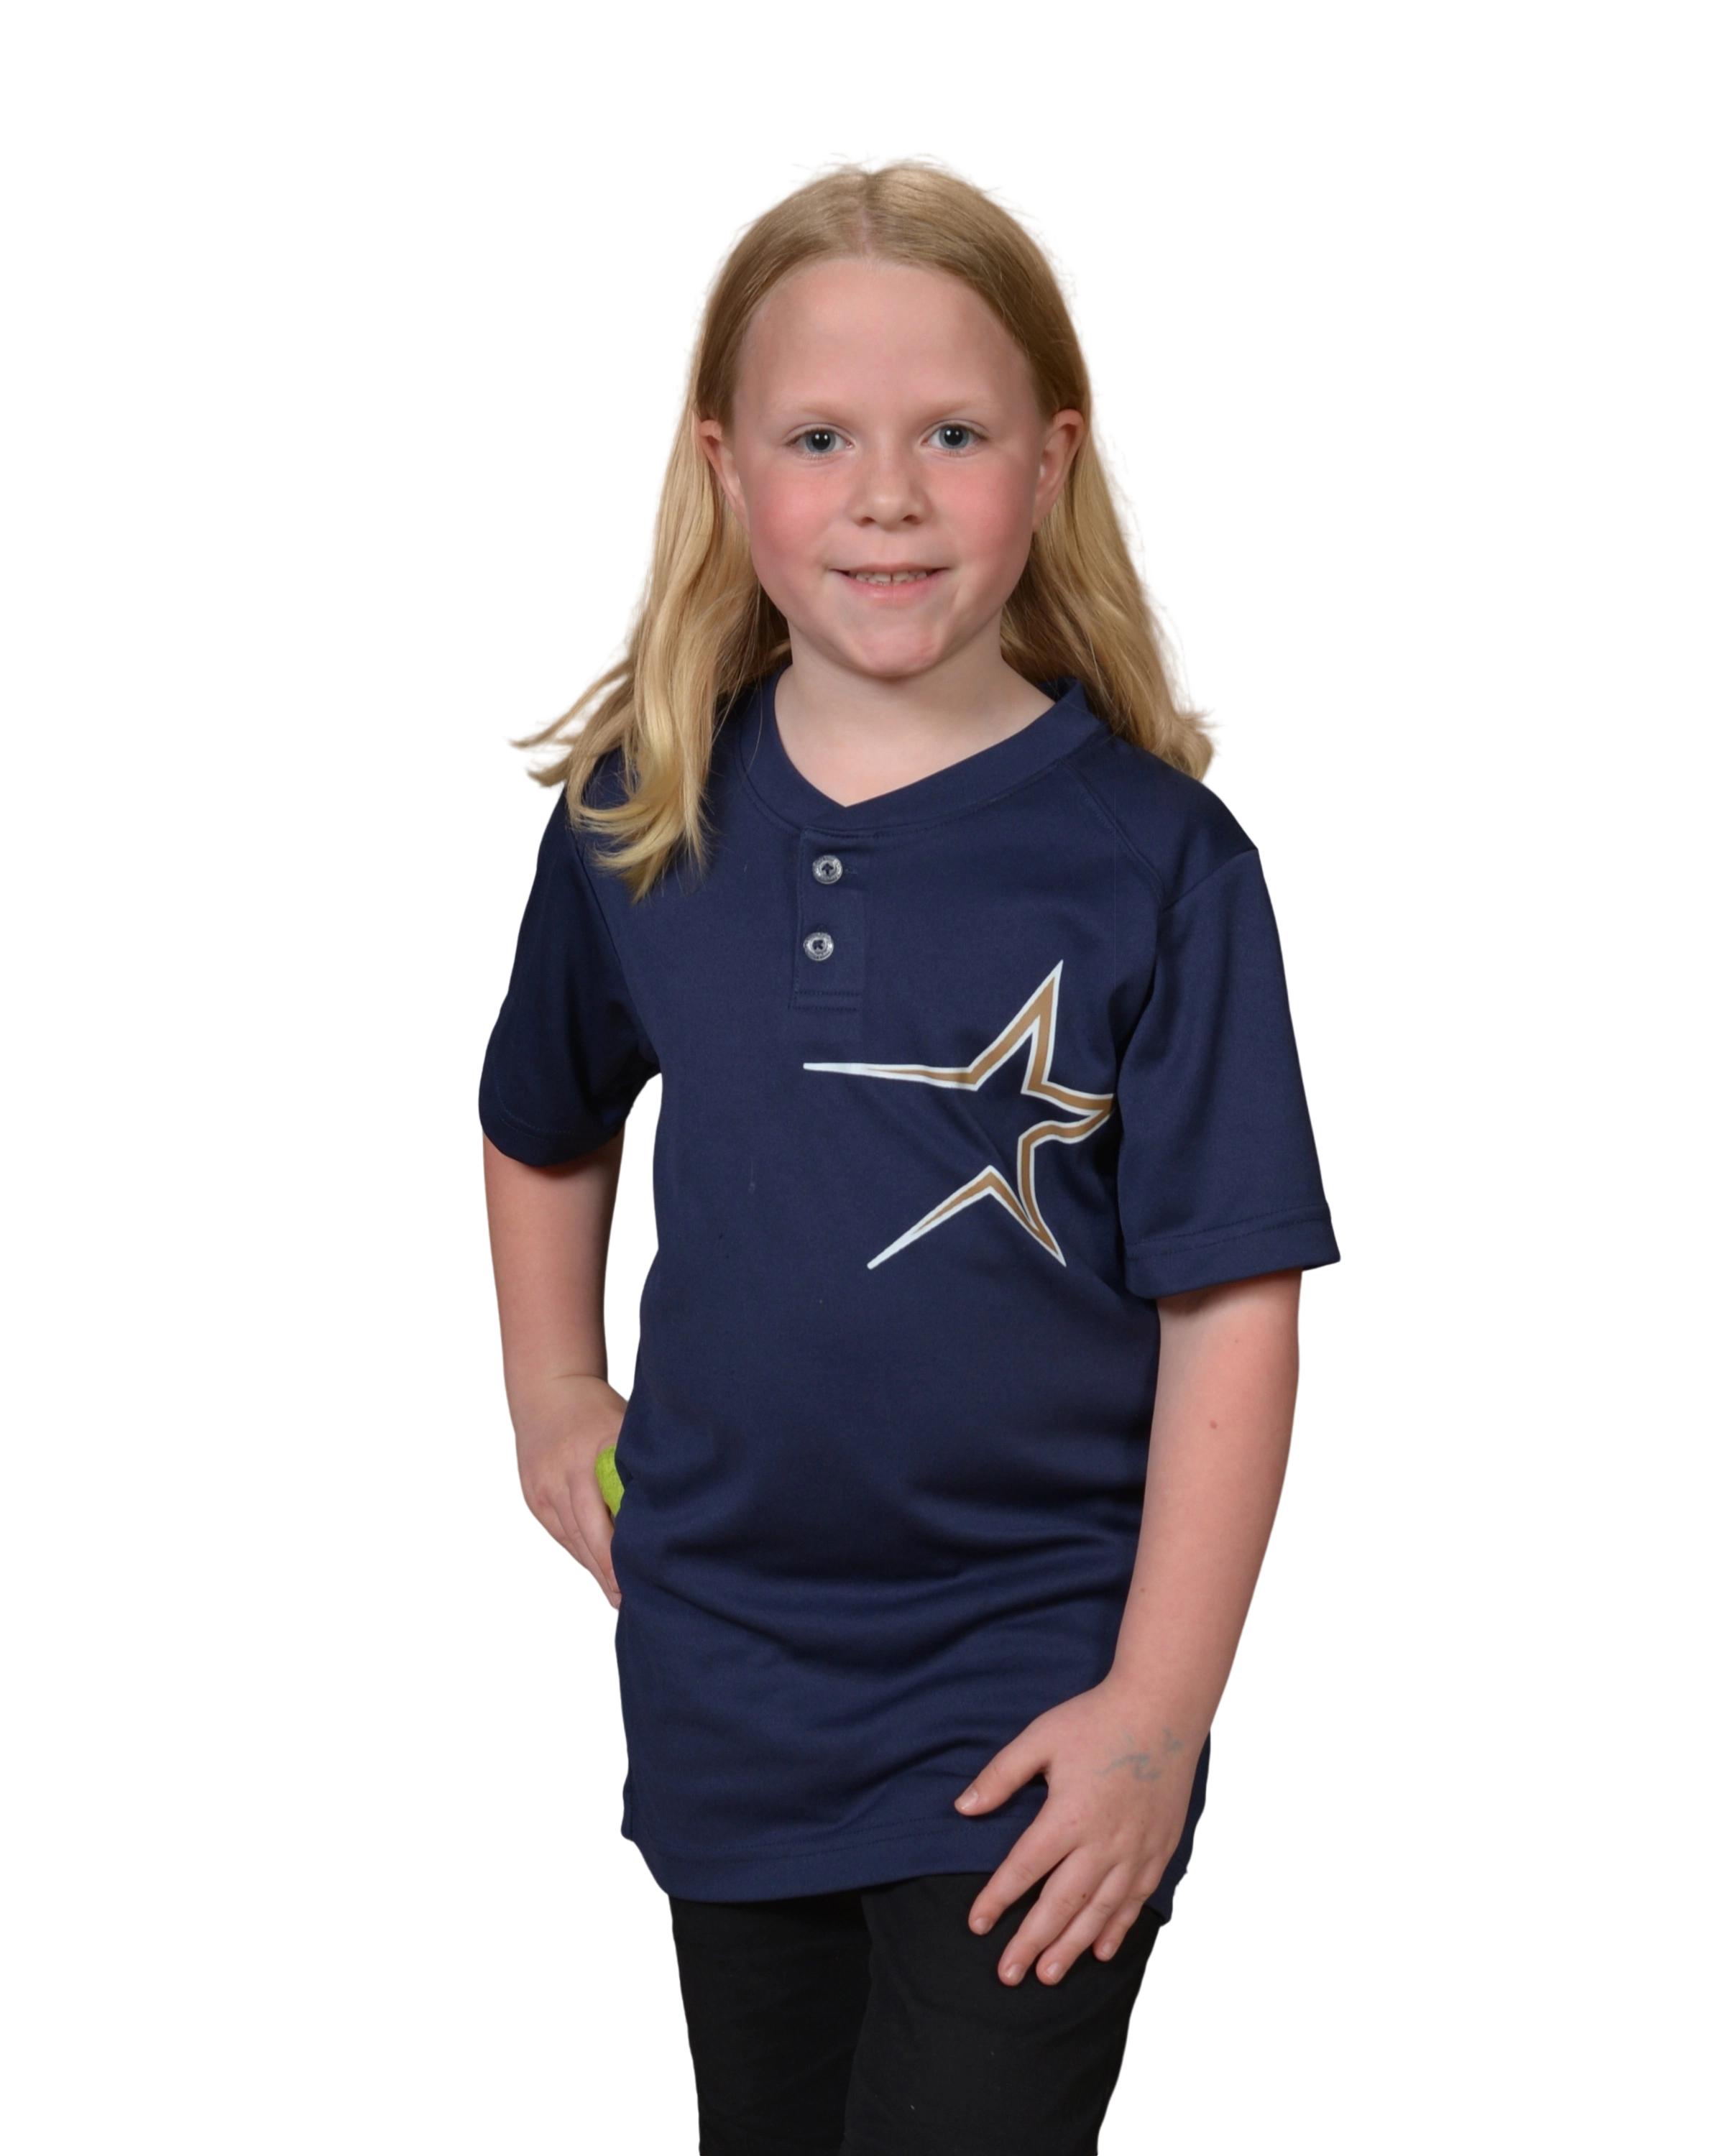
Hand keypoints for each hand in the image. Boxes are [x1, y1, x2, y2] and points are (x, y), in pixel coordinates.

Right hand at [512, 1374, 625, 1611]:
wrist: (545, 1387)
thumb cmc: (600, 1407)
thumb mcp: (625, 1427)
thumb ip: (643, 1464)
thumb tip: (680, 1504)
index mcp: (590, 1455)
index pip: (606, 1517)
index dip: (623, 1552)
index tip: (646, 1578)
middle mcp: (562, 1475)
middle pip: (587, 1535)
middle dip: (609, 1573)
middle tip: (632, 1605)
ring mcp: (542, 1488)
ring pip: (571, 1540)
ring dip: (594, 1571)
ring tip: (619, 1601)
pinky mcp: (532, 1496)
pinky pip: (558, 1533)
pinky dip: (579, 1553)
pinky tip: (598, 1574)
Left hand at [953, 1678, 1200, 1985]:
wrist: (1163, 1710)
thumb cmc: (1096, 1720)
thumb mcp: (1040, 1738)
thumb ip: (1001, 1775)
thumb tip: (962, 1808)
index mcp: (1068, 1816)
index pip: (1024, 1869)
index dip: (998, 1899)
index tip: (976, 1924)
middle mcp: (1103, 1843)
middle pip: (1060, 1904)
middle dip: (1031, 1942)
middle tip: (1008, 1975)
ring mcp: (1135, 1851)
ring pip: (1099, 1912)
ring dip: (1071, 1947)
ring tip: (1047, 1975)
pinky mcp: (1159, 1850)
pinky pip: (1135, 1901)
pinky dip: (1116, 1929)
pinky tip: (1100, 1950)